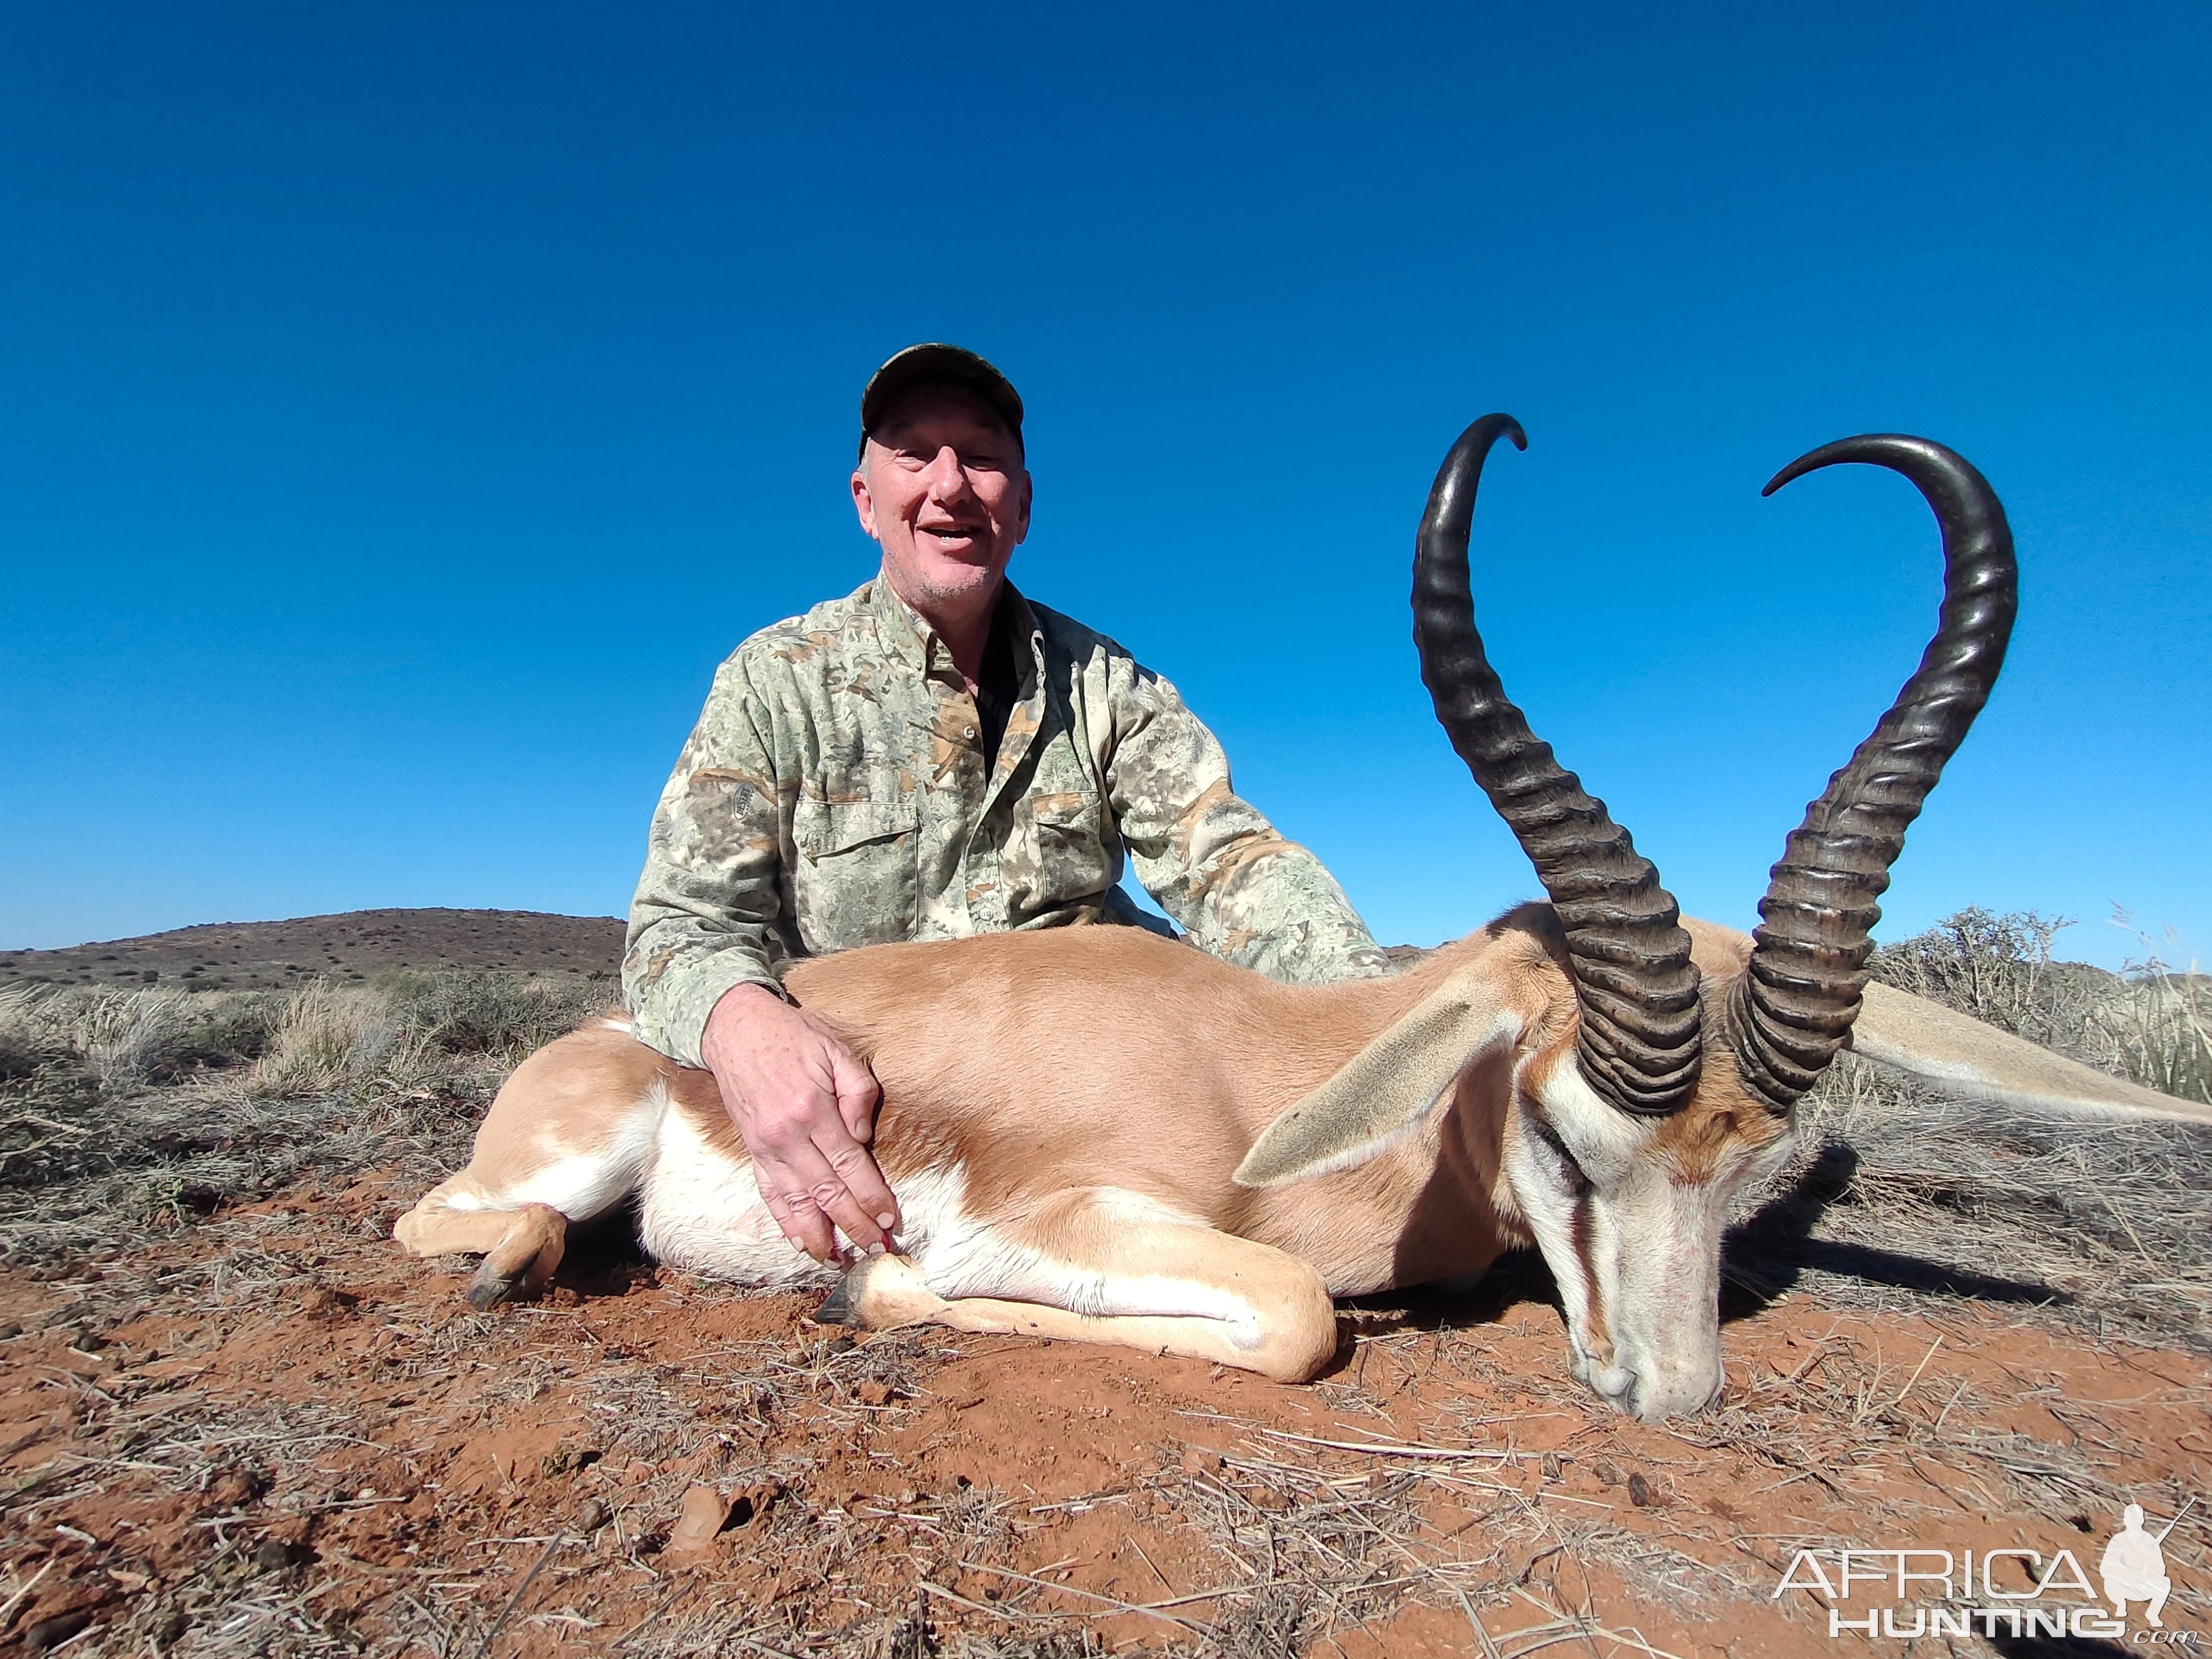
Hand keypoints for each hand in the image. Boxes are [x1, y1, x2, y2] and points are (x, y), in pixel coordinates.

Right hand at [699, 983, 900, 1262]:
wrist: (734, 1028)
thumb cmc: (792, 1035)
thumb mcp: (835, 1049)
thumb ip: (858, 1092)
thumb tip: (864, 1139)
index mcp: (812, 1109)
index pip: (849, 1164)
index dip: (871, 1195)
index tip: (891, 1218)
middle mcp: (787, 1135)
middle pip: (827, 1192)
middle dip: (854, 1224)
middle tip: (878, 1248)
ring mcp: (766, 1147)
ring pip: (797, 1202)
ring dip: (821, 1235)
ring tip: (841, 1260)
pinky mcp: (752, 1151)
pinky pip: (770, 1193)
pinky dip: (786, 1221)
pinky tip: (802, 1242)